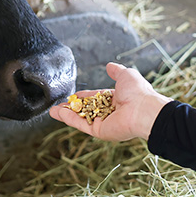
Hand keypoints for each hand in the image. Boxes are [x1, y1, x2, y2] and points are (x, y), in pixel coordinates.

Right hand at [49, 62, 171, 141]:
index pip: (96, 98)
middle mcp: (110, 112)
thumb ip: (116, 71)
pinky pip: (81, 124)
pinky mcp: (99, 131)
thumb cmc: (137, 93)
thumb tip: (110, 65)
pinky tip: (58, 113)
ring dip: (66, 114)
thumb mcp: (126, 75)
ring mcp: (104, 123)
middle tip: (60, 103)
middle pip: (87, 109)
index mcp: (116, 100)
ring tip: (52, 110)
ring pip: (81, 118)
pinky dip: (69, 119)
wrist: (143, 110)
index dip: (84, 96)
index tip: (74, 95)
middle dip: (73, 106)